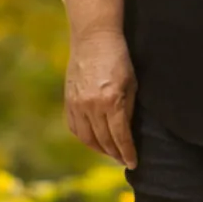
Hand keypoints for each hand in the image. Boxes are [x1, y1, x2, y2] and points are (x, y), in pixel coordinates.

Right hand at [65, 32, 137, 167]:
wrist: (93, 38)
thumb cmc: (118, 58)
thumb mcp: (131, 84)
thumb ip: (128, 110)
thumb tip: (128, 134)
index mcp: (111, 101)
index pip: (120, 137)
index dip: (128, 153)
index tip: (133, 163)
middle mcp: (92, 106)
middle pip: (104, 141)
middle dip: (116, 154)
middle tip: (124, 160)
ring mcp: (77, 104)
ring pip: (87, 138)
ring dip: (100, 149)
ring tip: (111, 153)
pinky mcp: (69, 100)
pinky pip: (75, 128)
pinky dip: (84, 138)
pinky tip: (94, 140)